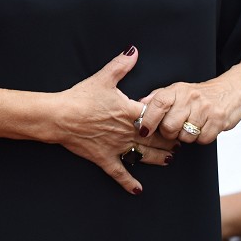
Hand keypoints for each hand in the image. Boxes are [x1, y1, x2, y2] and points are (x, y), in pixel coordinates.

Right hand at [51, 47, 169, 194]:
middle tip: (183, 143)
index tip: (181, 122)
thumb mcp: (102, 78)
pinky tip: (138, 190)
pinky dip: (129, 182)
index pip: (156, 117)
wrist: (58, 116)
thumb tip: (134, 51)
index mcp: (129, 111)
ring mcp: (116, 146)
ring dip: (158, 158)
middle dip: (170, 142)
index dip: (169, 120)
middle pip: (154, 138)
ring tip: (170, 160)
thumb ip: (121, 65)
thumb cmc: (80, 97)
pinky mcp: (103, 158)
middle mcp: (126, 131)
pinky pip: (118, 172)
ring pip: (142, 155)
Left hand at [139, 77, 240, 145]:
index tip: (144, 130)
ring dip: (188, 136)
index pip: (157, 104)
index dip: (148, 120)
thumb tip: (139, 106)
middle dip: (170, 133)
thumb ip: (158, 98)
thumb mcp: (178, 90)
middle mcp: (191, 97)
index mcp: (177, 90)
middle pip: (170, 127)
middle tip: (177, 128)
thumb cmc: (202, 94)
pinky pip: (203, 139)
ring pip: (186, 137)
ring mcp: (206, 109)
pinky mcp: (219, 120)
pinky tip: (205, 127)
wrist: (233, 89)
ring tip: (193, 125)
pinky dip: (203, 137)